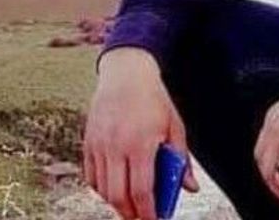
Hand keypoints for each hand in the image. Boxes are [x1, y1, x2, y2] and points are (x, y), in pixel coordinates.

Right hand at [83, 47, 199, 219]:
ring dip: (116, 203)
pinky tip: (114, 190)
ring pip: (102, 189)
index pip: (141, 190)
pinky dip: (101, 189)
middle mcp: (116, 146)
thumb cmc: (154, 100)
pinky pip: (91, 176)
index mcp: (141, 143)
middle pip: (118, 196)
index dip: (148, 212)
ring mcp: (99, 145)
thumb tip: (190, 188)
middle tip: (142, 218)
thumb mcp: (175, 127)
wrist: (126, 74)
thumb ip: (181, 160)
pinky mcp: (88, 142)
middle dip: (130, 214)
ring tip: (130, 206)